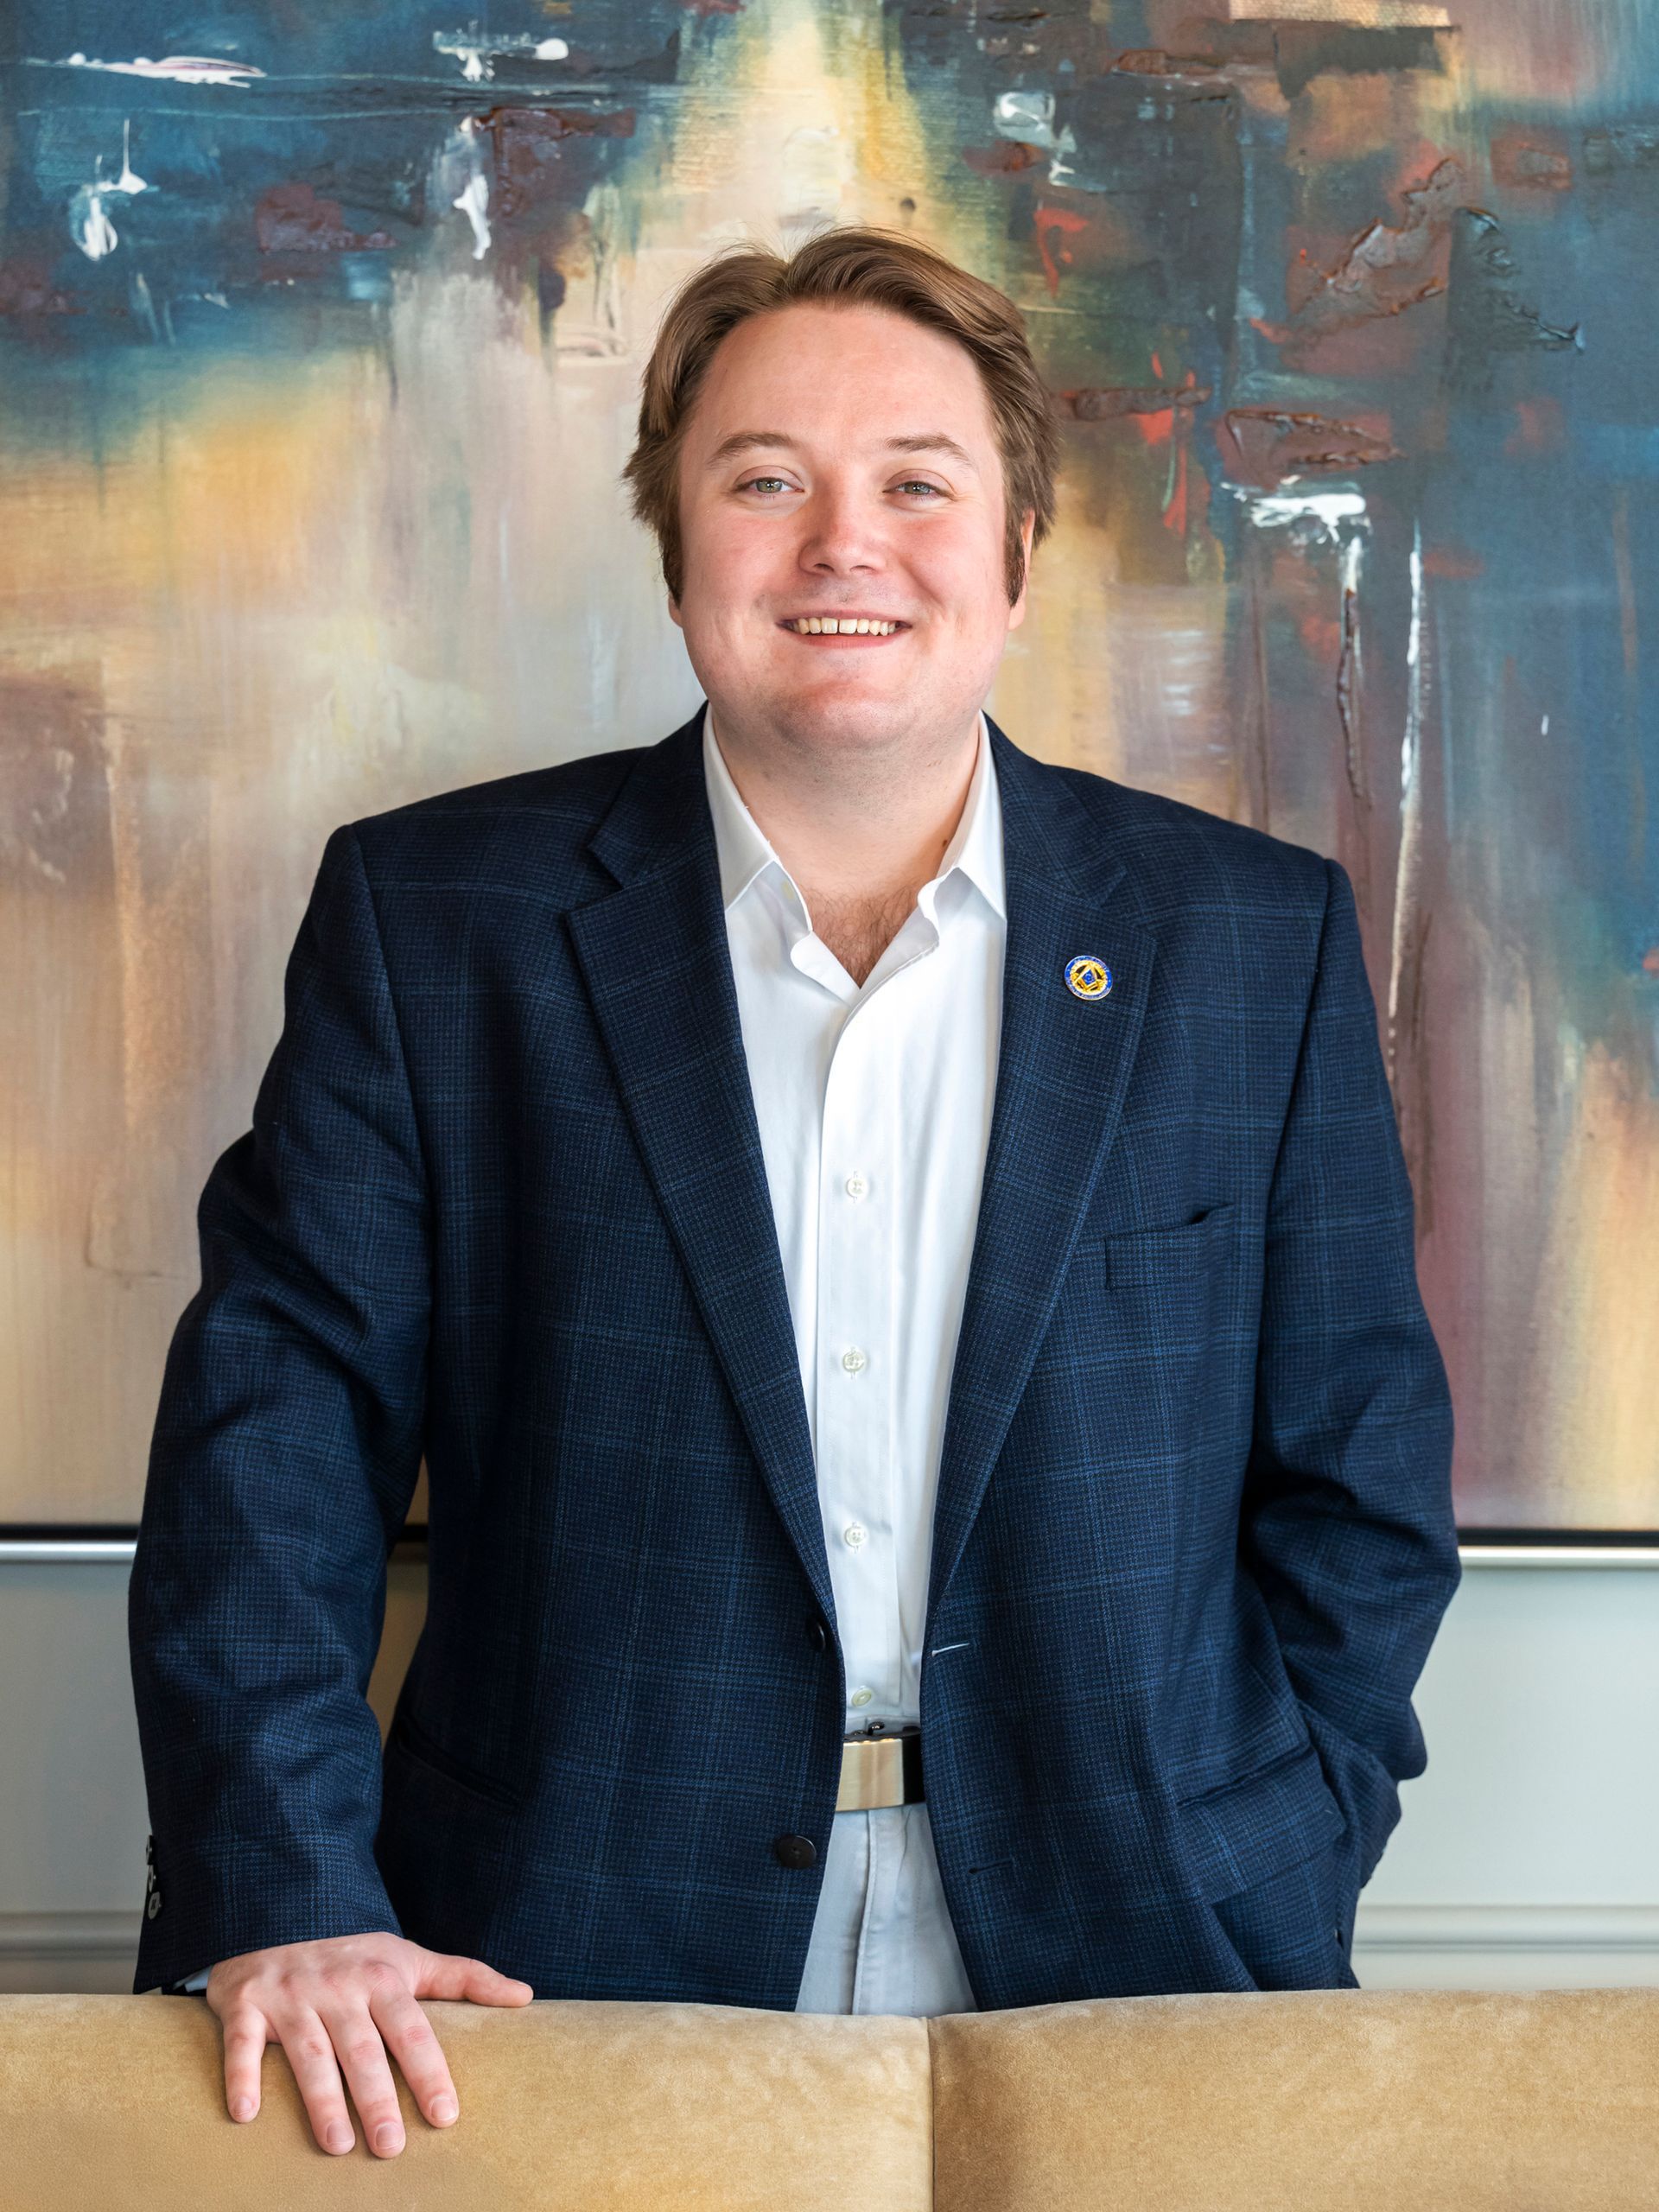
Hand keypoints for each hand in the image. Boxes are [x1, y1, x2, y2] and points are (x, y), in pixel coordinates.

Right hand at [205, 1931, 532, 2156]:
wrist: (277, 1913)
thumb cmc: (352, 1954)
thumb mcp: (409, 1958)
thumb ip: (466, 1979)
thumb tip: (527, 1997)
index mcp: (381, 1978)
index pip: (412, 2030)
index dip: (429, 2072)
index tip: (446, 2116)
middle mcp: (337, 1988)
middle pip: (362, 2048)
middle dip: (377, 2097)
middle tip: (391, 2147)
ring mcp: (290, 1995)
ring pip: (308, 2052)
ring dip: (321, 2099)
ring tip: (338, 2146)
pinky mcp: (244, 2003)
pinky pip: (240, 2043)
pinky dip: (241, 2075)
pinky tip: (245, 2115)